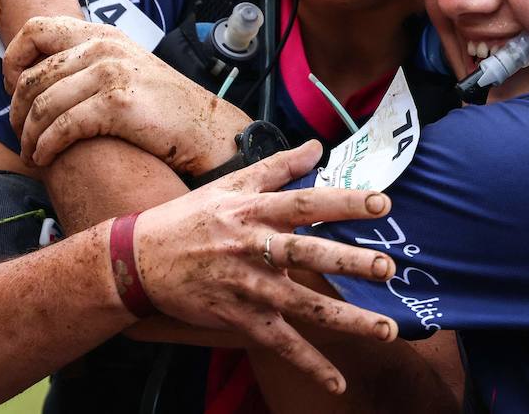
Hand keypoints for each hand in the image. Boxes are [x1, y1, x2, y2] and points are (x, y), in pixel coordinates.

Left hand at [5, 16, 248, 172]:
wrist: (206, 128)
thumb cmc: (162, 107)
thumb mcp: (126, 68)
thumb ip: (89, 64)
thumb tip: (38, 80)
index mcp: (102, 34)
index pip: (36, 29)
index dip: (13, 59)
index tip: (12, 89)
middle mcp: (103, 47)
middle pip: (33, 74)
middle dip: (17, 110)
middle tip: (18, 134)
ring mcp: (110, 73)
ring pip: (42, 104)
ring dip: (28, 135)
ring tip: (30, 153)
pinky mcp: (116, 104)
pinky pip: (61, 127)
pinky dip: (45, 146)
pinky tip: (44, 158)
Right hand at [133, 141, 398, 394]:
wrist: (141, 259)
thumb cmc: (189, 218)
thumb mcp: (230, 184)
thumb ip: (278, 166)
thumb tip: (317, 146)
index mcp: (252, 210)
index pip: (304, 202)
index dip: (343, 202)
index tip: (382, 203)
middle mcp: (252, 247)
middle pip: (306, 252)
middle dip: (348, 261)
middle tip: (386, 267)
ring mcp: (247, 286)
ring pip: (303, 304)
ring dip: (347, 320)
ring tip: (388, 329)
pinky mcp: (239, 317)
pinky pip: (280, 344)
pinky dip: (310, 365)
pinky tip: (338, 383)